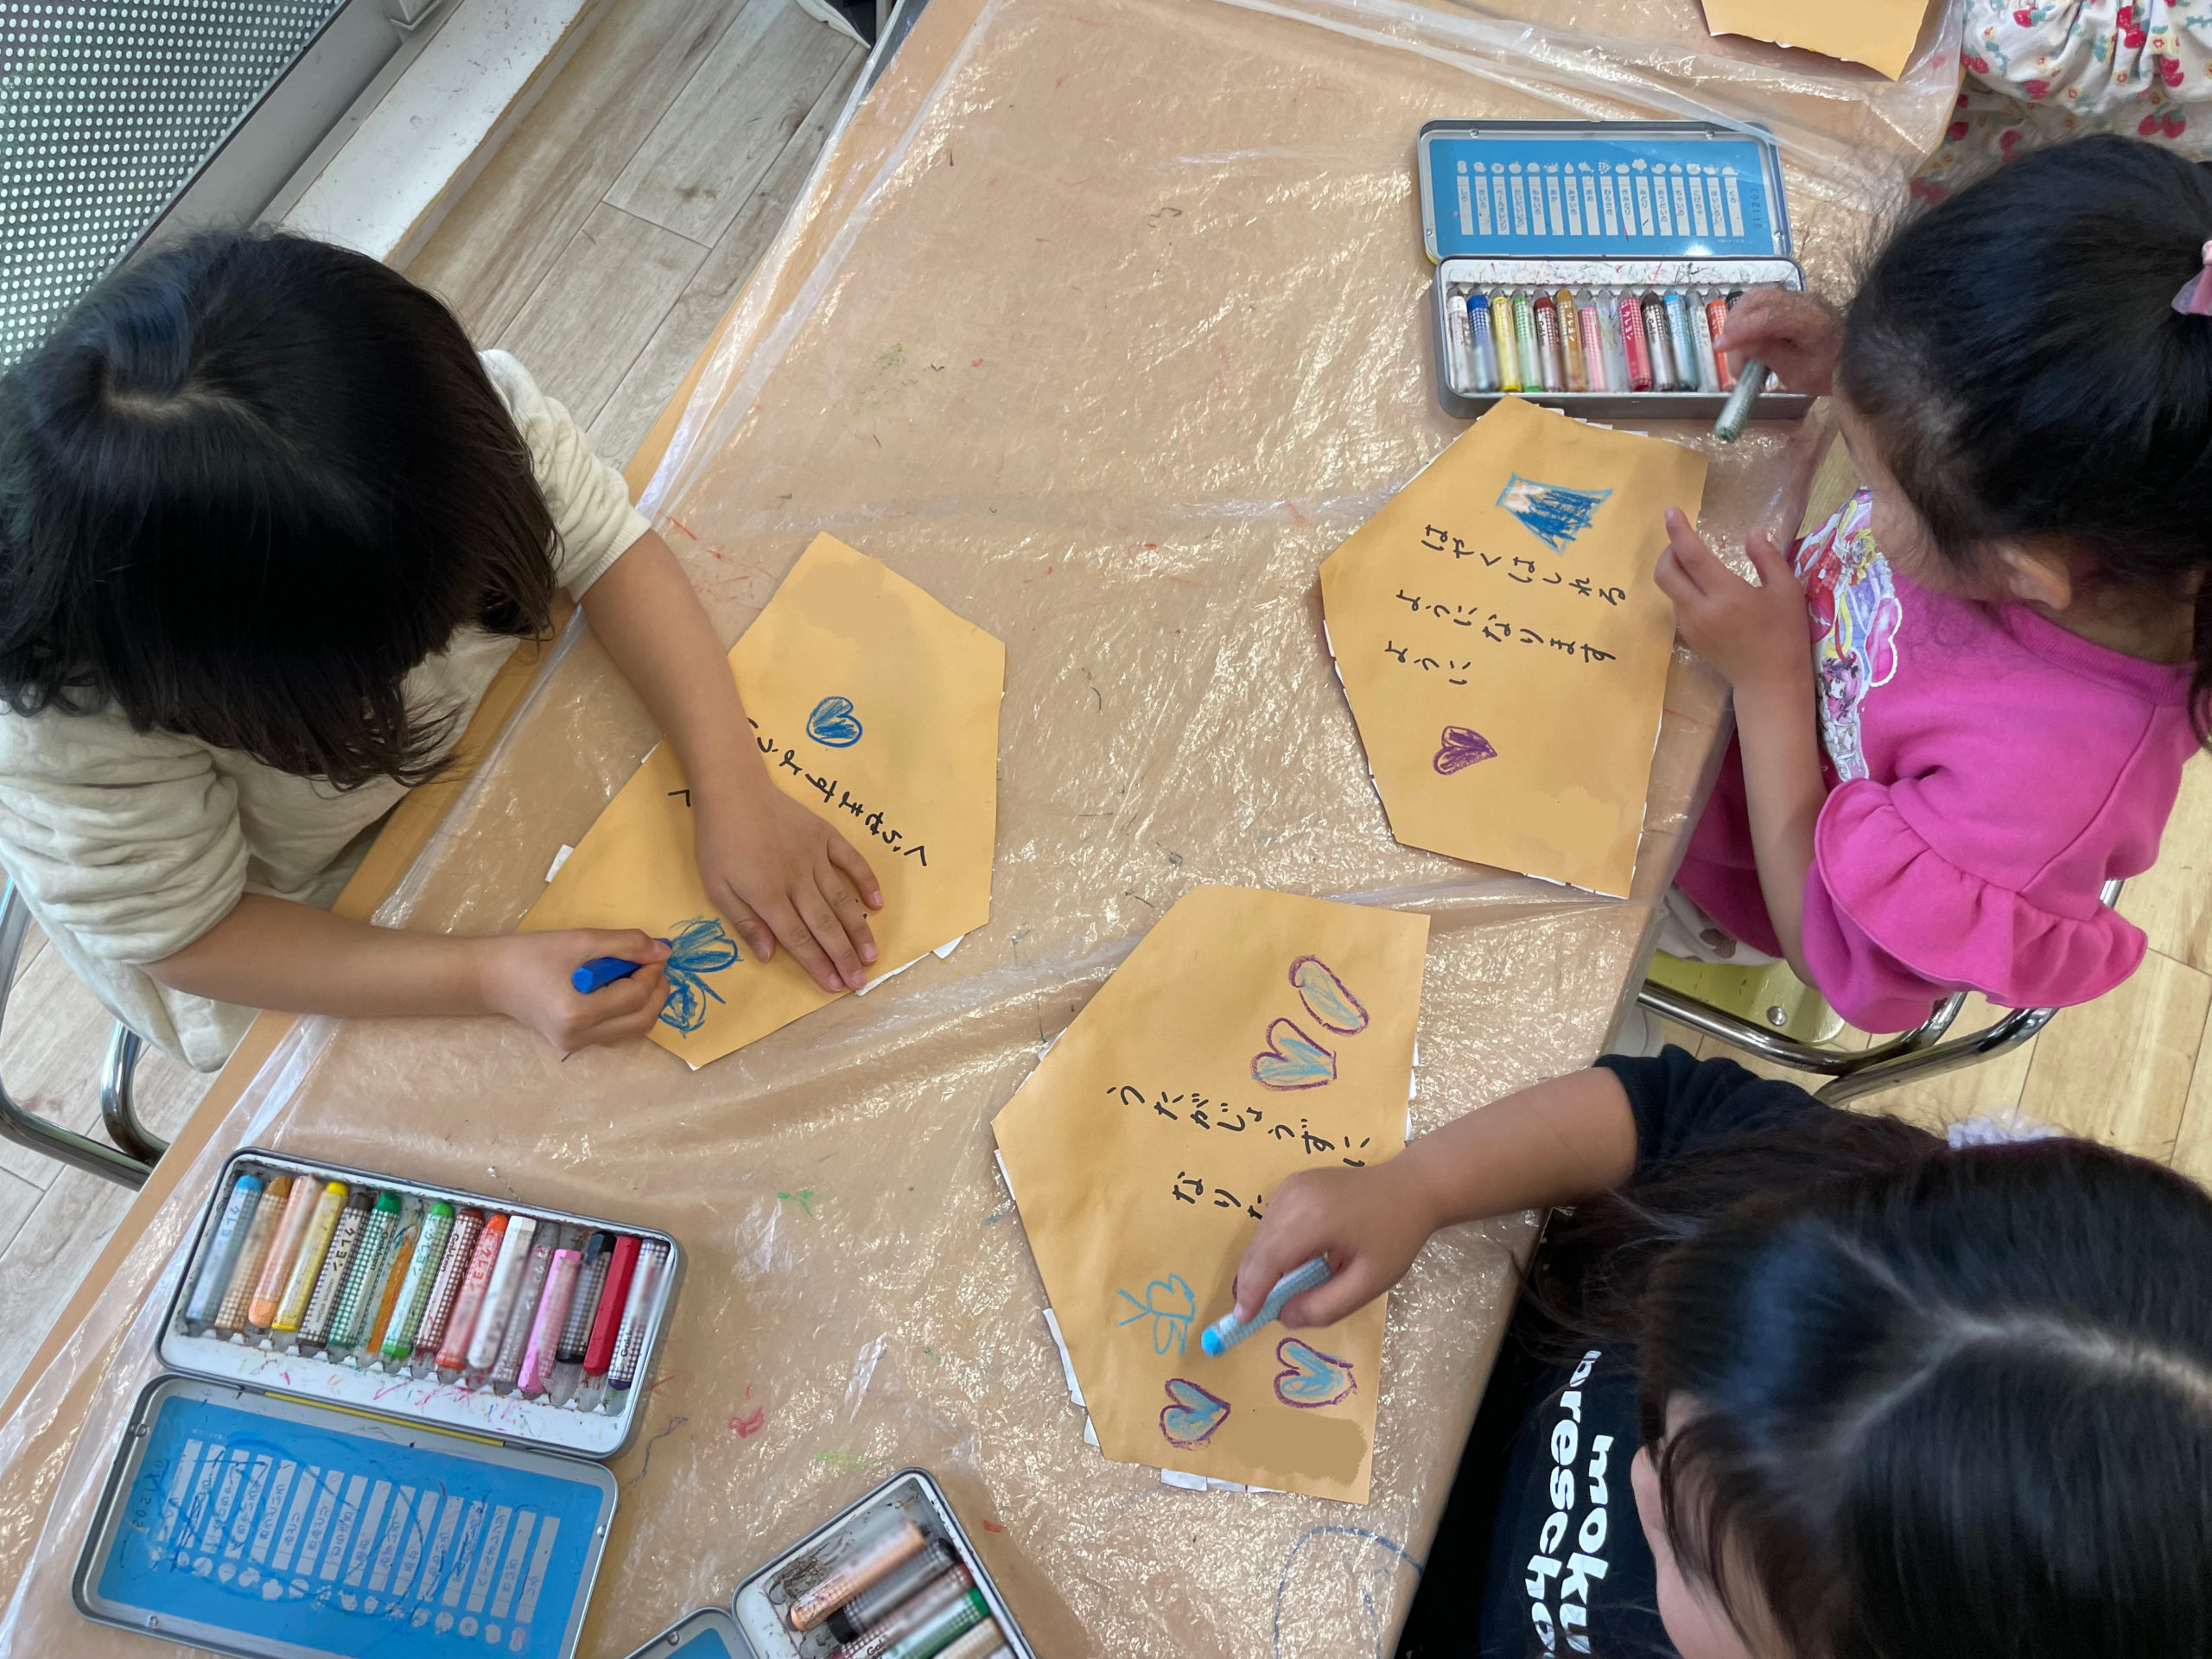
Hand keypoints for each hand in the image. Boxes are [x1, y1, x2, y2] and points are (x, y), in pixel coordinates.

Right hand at [478, 929, 670, 1050]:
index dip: (652, 972)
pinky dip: (627, 1010)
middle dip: (656, 991)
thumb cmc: (530, 955)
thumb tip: (664, 951)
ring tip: (638, 973)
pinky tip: (620, 987)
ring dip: (645, 1002)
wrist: (490, 978)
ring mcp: (576, 1046)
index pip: (635, 997)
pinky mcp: (573, 1045)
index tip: (656, 951)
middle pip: (641, 1021)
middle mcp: (579, 1038)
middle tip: (655, 964)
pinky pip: (615, 1030)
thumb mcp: (580, 940)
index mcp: (577, 1014)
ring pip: (632, 1029)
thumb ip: (625, 944)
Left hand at [695, 779, 883, 991]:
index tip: (834, 985)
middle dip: (844, 956)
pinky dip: (866, 881)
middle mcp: (796, 879)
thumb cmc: (719, 840)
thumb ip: (744, 921)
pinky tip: (877, 903)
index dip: (817, 963)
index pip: (798, 937)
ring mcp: (815, 856)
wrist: (734, 790)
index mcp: (767, 894)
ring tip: (872, 954)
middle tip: (861, 981)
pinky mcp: (826, 836)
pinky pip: (852, 860)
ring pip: (842, 899)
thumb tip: (770, 955)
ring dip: (858, 929)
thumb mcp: (716, 886)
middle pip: (824, 924)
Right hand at [1230, 1159, 1439, 1329]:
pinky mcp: (1294, 1184)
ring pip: (1261, 1235)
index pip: (1269, 1260)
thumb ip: (1325, 1306)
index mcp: (1314, 1219)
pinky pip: (1271, 1222)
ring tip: (1275, 1292)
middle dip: (1252, 1282)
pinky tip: (1289, 1264)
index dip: (1252, 1292)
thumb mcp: (1370, 1282)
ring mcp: (1292, 1186)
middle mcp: (1294, 1196)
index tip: (1243, 1320)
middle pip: (1259, 1248)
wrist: (1411, 1187)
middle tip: (1255, 1314)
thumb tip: (1284, 1317)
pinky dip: (1271, 1247)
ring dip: (1262, 1266)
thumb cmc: (1396, 1235)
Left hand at [1655, 510, 1808, 693]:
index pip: (1691, 555)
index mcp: (1726, 594)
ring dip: (1675, 570)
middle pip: (1665, 572)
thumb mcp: (1787, 591)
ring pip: (1668, 589)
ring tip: (1696, 562)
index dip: (1678, 531)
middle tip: (1684, 540)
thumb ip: (1767, 558)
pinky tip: (1703, 588)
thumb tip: (1753, 532)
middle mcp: (1700, 609)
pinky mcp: (1689, 638)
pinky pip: (1677, 605)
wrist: (1769, 682)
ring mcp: (1691, 626)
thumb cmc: (1784, 634)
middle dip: (1668, 550)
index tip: (1671, 511)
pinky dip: (1683, 589)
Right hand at [1714, 288, 1840, 395]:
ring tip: (1737, 347)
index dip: (1738, 331)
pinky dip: (1750, 317)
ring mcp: (1800, 298)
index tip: (1719, 348)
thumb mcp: (1798, 373)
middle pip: (1757, 299)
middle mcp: (1803, 301)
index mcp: (1809, 320)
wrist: (1860, 359)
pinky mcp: (1796, 302)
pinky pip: (1765, 302)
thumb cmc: (1829, 372)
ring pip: (1758, 297)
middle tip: (1729, 353)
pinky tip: (1749, 338)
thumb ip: (1769, 355)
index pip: (1765, 317)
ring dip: (1740, 319)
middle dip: (1734, 324)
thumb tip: (1741, 343)